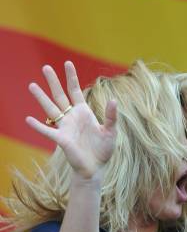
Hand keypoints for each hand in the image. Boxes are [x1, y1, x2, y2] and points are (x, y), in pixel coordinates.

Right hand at [26, 61, 117, 179]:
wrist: (95, 168)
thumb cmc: (102, 150)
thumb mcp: (110, 131)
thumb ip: (111, 116)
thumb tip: (113, 100)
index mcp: (83, 112)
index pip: (75, 91)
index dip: (71, 77)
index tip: (67, 63)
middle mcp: (72, 117)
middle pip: (60, 96)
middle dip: (53, 82)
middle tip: (45, 67)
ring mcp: (65, 127)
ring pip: (51, 109)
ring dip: (41, 98)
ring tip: (32, 85)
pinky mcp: (62, 139)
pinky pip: (48, 131)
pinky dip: (38, 126)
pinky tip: (28, 119)